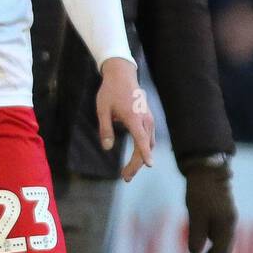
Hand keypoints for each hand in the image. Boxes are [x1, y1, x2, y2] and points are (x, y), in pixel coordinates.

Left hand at [96, 57, 154, 182]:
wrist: (122, 75)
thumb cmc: (110, 91)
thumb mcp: (102, 110)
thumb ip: (105, 129)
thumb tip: (107, 148)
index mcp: (133, 118)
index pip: (141, 140)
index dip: (144, 154)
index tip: (150, 166)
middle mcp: (145, 120)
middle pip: (145, 147)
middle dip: (137, 164)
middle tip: (125, 177)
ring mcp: (149, 119)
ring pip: (148, 144)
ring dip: (140, 158)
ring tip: (128, 171)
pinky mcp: (149, 118)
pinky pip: (149, 137)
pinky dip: (144, 149)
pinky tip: (136, 156)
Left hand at [184, 159, 237, 252]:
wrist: (207, 170)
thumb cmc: (200, 190)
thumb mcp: (195, 211)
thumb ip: (196, 232)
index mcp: (226, 226)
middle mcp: (229, 226)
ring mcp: (226, 222)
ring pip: (221, 247)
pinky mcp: (220, 218)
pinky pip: (218, 240)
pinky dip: (211, 251)